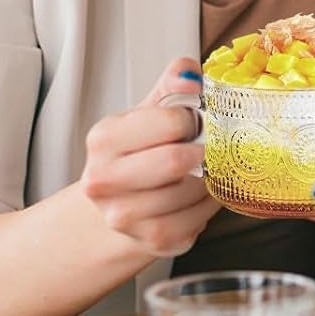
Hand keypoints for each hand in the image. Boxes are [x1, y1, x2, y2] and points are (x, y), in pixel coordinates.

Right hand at [79, 57, 219, 257]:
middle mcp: (104, 181)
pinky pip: (201, 218)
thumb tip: (190, 74)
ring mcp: (125, 217)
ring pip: (193, 190)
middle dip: (203, 150)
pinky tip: (201, 194)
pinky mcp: (154, 241)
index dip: (194, 118)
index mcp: (104, 139)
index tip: (196, 121)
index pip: (169, 121)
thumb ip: (172, 86)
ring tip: (203, 170)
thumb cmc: (140, 153)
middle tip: (207, 146)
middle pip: (177, 161)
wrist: (120, 204)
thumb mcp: (150, 113)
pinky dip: (210, 203)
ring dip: (210, 178)